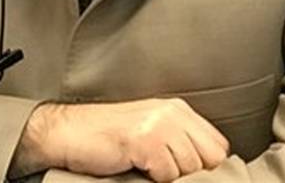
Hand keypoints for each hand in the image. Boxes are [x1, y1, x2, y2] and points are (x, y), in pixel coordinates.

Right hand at [13, 99, 229, 181]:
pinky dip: (151, 177)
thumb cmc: (104, 138)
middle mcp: (171, 112)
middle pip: (210, 160)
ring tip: (142, 163)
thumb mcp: (150, 130)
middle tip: (157, 166)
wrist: (65, 133)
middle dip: (187, 171)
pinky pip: (168, 175)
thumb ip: (181, 141)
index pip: (218, 147)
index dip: (201, 164)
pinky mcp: (145, 140)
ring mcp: (159, 124)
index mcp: (176, 108)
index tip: (176, 166)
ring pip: (190, 169)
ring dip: (167, 175)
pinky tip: (132, 163)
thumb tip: (210, 169)